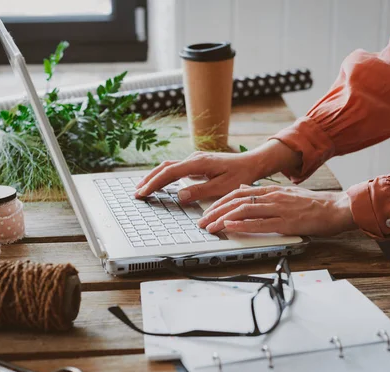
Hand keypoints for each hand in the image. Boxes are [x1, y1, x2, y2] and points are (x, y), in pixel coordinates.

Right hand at [134, 140, 301, 201]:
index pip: (170, 173)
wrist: (252, 163)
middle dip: (149, 180)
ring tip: (143, 188)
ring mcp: (195, 160)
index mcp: (199, 163)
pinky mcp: (197, 163)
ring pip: (169, 167)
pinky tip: (159, 183)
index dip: (154, 183)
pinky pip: (176, 168)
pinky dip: (164, 175)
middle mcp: (194, 158)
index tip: (143, 192)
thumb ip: (200, 191)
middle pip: (165, 167)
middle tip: (137, 192)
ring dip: (155, 177)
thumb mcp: (223, 187)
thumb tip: (180, 195)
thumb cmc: (241, 175)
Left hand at [197, 185, 356, 236]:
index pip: (238, 193)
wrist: (337, 207)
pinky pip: (260, 223)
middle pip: (236, 201)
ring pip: (244, 211)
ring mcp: (279, 208)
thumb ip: (266, 194)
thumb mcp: (287, 194)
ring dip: (223, 219)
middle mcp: (272, 196)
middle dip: (215, 211)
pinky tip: (230, 228)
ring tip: (210, 227)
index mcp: (271, 190)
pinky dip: (242, 225)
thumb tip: (245, 192)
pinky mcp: (287, 222)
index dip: (219, 202)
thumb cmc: (314, 204)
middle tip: (201, 222)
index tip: (207, 211)